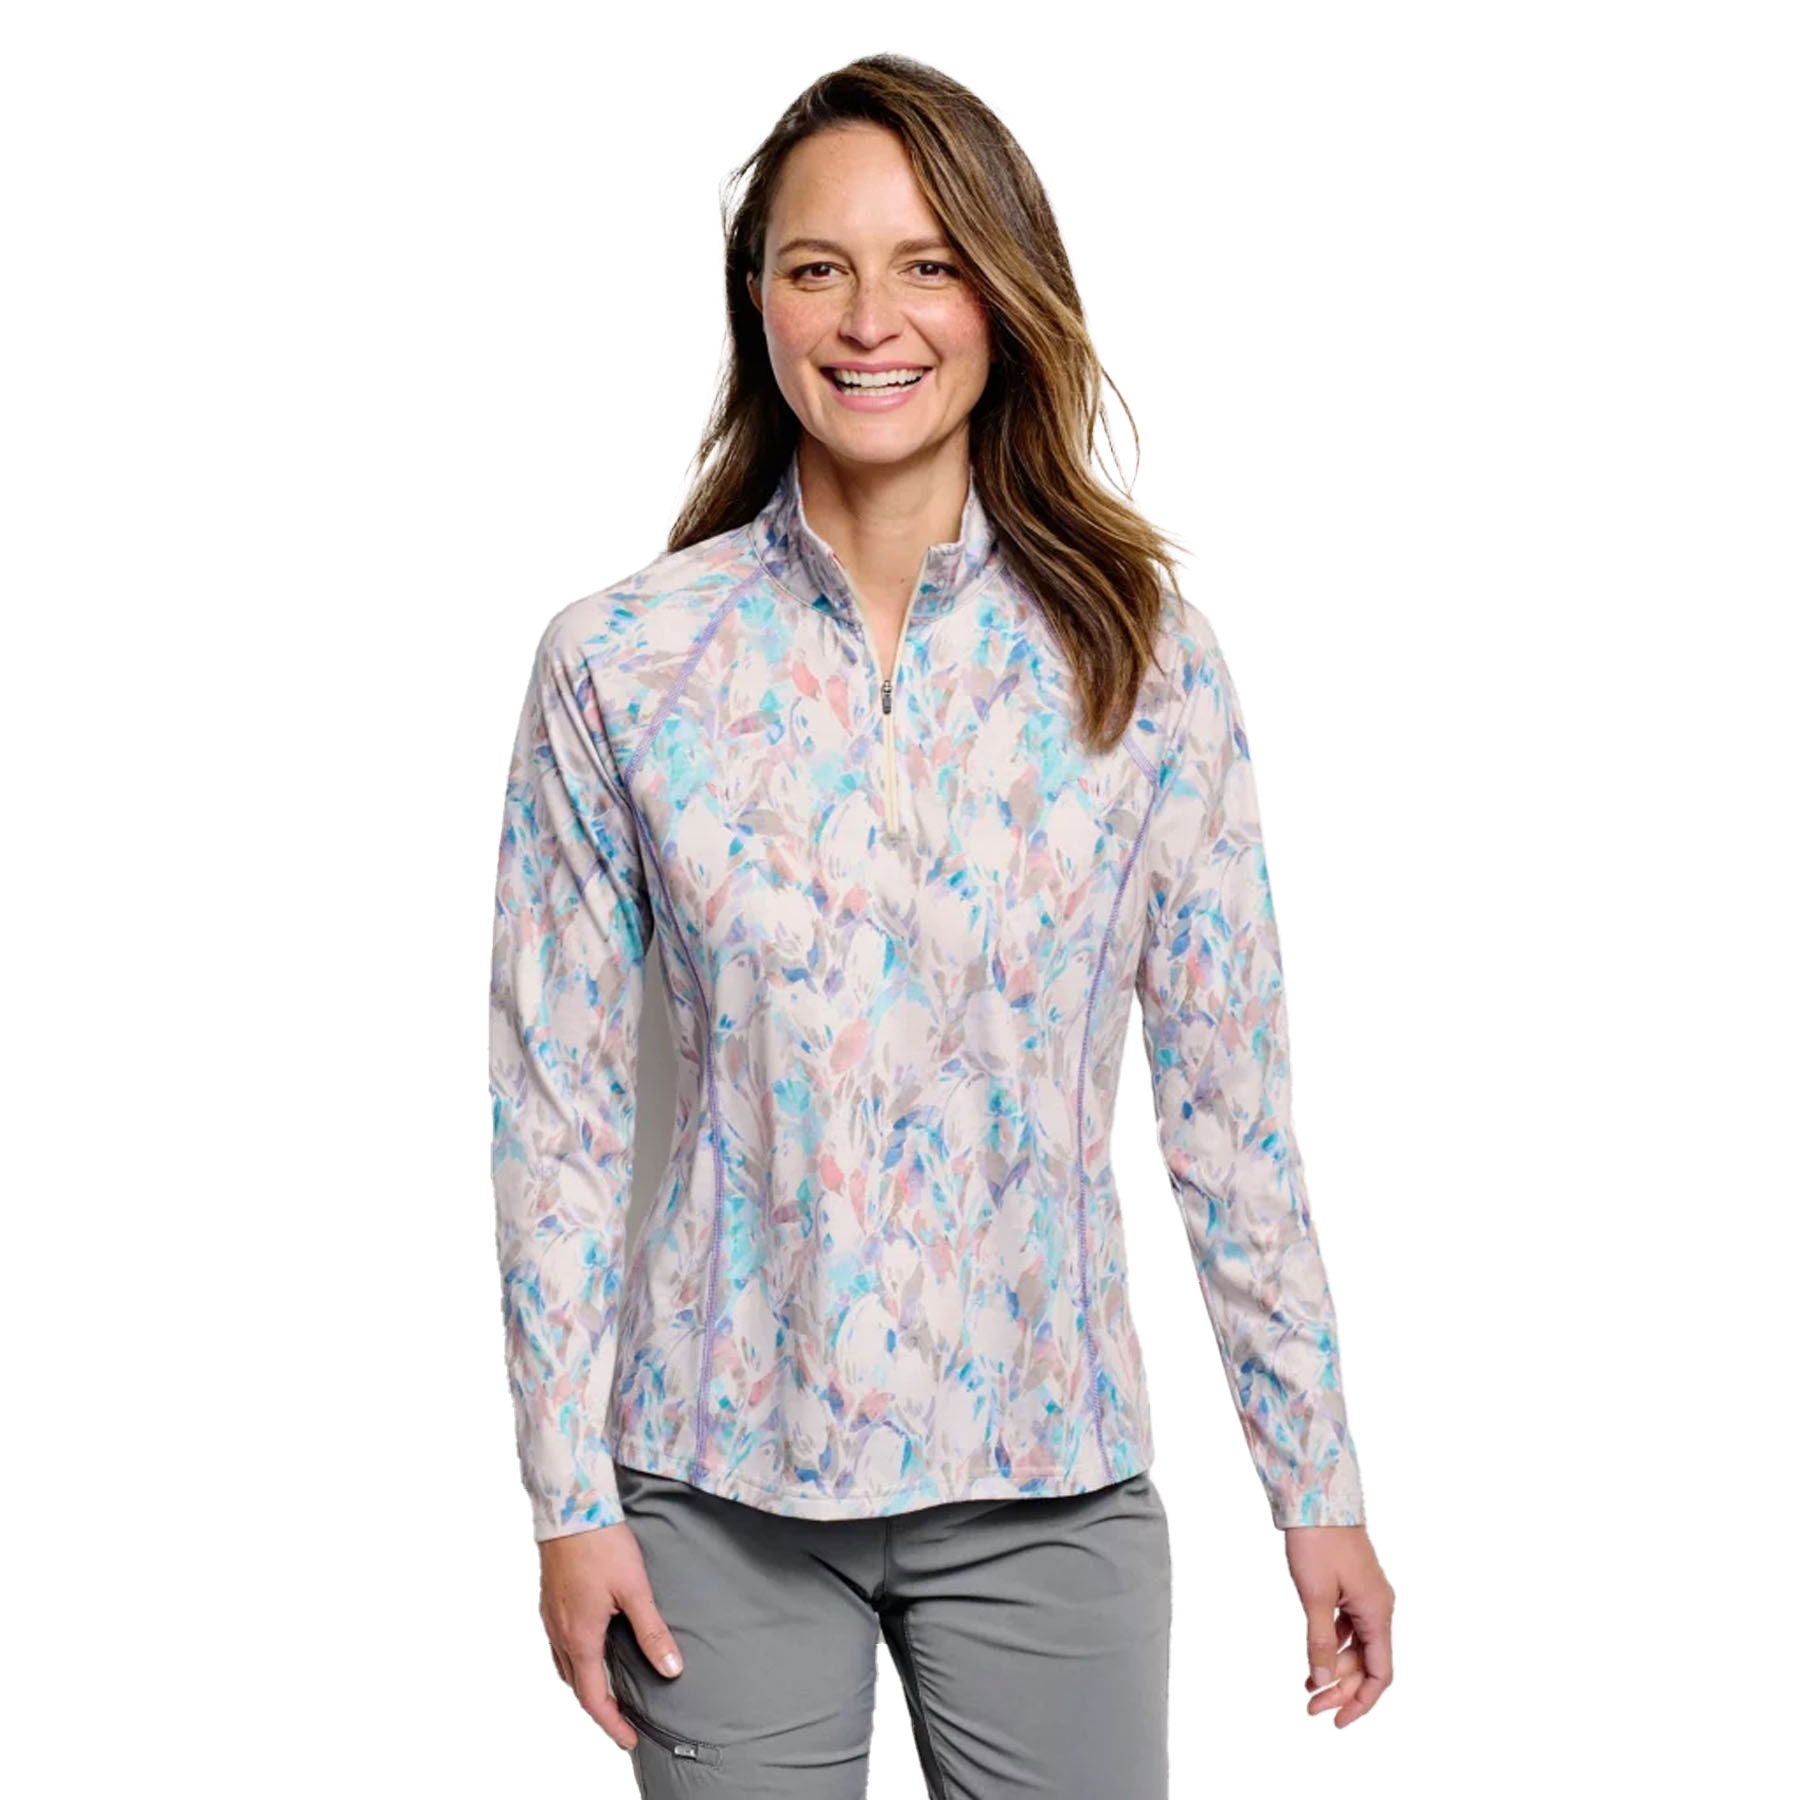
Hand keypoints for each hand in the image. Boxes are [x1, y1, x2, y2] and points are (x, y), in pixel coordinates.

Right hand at [538, 1521, 685, 1752]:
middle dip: (598, 1707)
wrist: (571, 1507)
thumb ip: (652, 1631)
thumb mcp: (635, 1589)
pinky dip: (574, 1660)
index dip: (612, 1723)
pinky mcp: (549, 1601)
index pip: (593, 1697)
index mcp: (580, 1638)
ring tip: (608, 1689)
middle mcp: (559, 1633)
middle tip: (623, 1719)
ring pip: (564, 1665)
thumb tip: (671, 1669)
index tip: (629, 1739)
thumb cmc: (602, 1544)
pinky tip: (590, 1647)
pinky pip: (559, 1644)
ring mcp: (550, 1617)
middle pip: (575, 1686)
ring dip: (584, 1684)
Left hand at [1284, 1524, 1393, 1726]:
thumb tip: (1322, 1681)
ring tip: (1307, 1686)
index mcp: (1377, 1613)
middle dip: (1341, 1688)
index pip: (1381, 1673)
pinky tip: (1313, 1656)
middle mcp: (1379, 1607)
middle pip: (1368, 1663)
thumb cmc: (1318, 1542)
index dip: (1362, 1702)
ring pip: (1357, 1646)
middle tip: (1310, 1706)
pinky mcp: (1353, 1586)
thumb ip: (1319, 1641)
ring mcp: (1366, 1596)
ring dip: (1335, 1668)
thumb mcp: (1314, 1596)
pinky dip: (1332, 1645)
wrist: (1316, 1496)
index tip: (1338, 1722)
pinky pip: (1348, 1627)